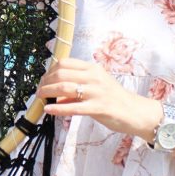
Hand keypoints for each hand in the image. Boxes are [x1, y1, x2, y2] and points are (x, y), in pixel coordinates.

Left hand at [37, 57, 158, 140]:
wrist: (135, 112)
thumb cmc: (114, 99)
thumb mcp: (96, 87)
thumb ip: (77, 88)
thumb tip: (57, 95)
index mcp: (93, 69)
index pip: (65, 63)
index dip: (49, 71)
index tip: (43, 81)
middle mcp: (94, 77)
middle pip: (61, 73)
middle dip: (45, 82)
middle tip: (39, 91)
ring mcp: (97, 92)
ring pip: (65, 87)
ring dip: (48, 93)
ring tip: (40, 98)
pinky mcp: (99, 107)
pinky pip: (73, 107)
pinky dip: (58, 109)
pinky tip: (48, 111)